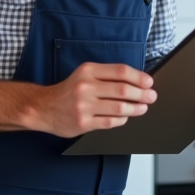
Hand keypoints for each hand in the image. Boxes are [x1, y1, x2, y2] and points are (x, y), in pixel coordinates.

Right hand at [28, 62, 155, 137]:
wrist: (43, 108)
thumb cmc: (69, 91)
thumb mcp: (85, 75)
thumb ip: (107, 76)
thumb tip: (138, 81)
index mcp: (88, 71)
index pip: (120, 71)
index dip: (139, 77)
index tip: (149, 82)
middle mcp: (85, 86)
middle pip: (123, 90)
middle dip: (142, 94)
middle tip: (151, 96)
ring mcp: (83, 106)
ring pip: (119, 108)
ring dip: (136, 108)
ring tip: (143, 108)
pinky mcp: (83, 123)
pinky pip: (110, 122)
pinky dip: (122, 120)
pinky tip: (125, 117)